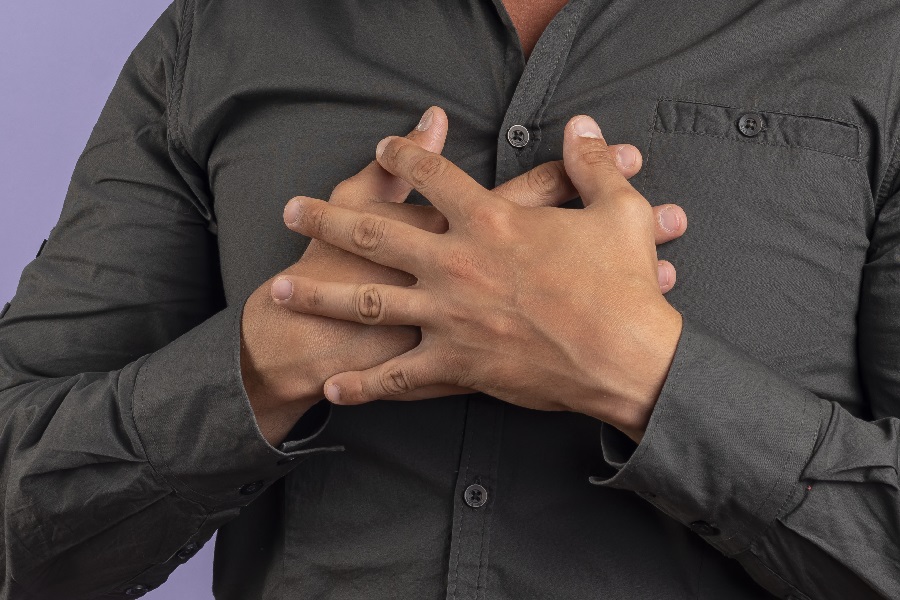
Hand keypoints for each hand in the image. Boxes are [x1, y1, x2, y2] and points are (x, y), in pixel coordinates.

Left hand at [271, 115, 685, 442]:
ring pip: (367, 303)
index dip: (405, 154)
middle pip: (374, 235)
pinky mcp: (457, 365)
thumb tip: (582, 127)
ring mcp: (449, 317)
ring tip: (278, 292)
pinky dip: (363, 386)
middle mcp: (456, 265)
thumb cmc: (624, 286)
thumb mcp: (619, 211)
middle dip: (326, 220)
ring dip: (319, 296)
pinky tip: (331, 390)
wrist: (626, 358)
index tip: (383, 145)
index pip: (434, 176)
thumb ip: (592, 165)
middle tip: (291, 211)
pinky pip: (398, 377)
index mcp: (491, 223)